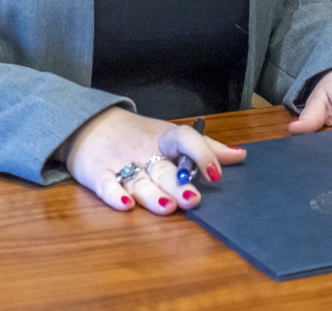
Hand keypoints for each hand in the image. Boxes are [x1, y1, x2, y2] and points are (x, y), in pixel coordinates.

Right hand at [63, 107, 245, 213]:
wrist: (90, 125)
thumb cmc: (139, 135)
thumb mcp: (171, 136)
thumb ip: (206, 148)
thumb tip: (241, 155)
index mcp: (165, 139)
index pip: (185, 138)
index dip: (202, 153)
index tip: (216, 174)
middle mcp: (145, 151)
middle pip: (163, 168)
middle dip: (178, 183)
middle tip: (194, 198)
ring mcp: (120, 162)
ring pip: (139, 180)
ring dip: (153, 194)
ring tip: (169, 207)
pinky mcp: (98, 174)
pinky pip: (107, 185)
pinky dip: (114, 195)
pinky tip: (125, 205)